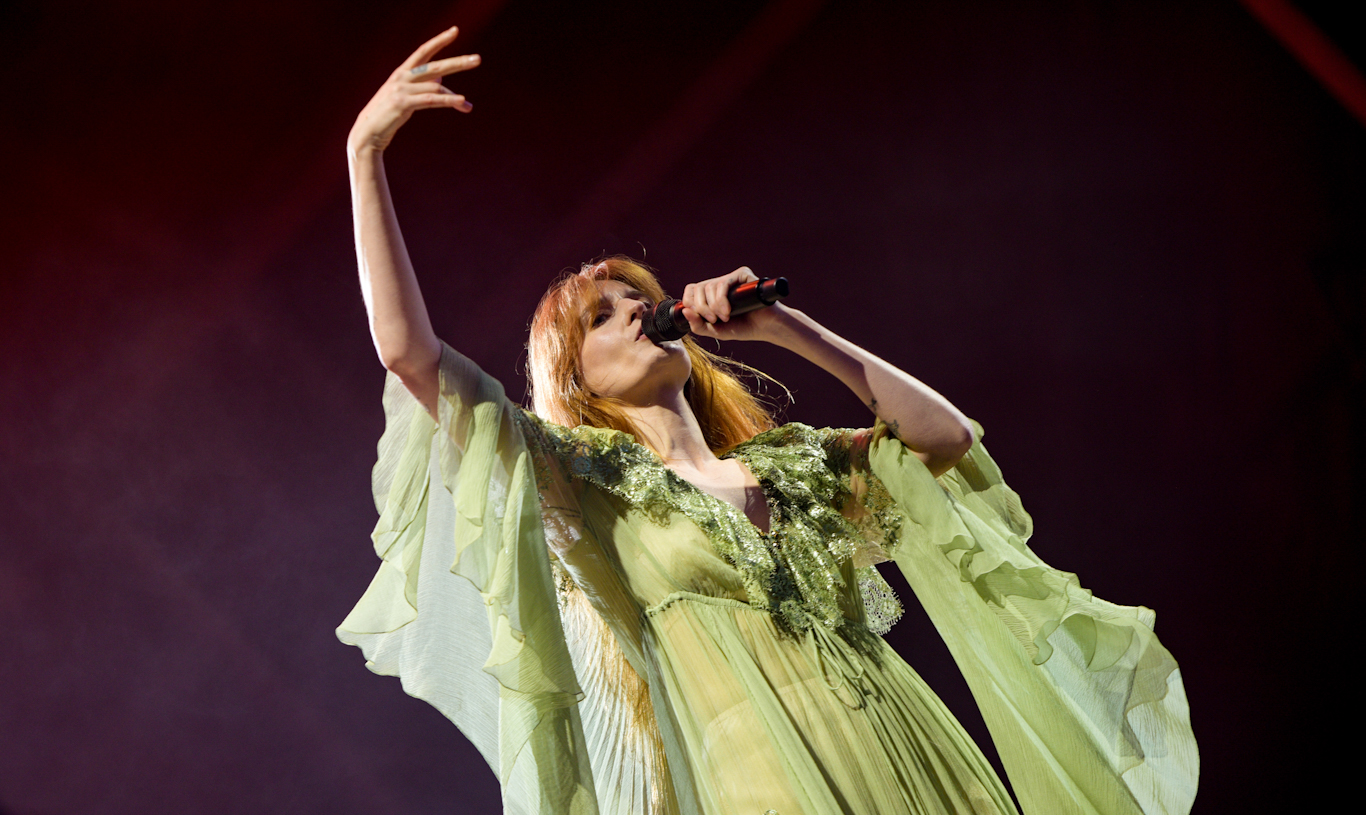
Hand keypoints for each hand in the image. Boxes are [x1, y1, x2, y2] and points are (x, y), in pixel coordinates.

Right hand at [348, 27, 480, 153]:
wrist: (367, 132)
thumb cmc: (387, 116)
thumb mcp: (405, 97)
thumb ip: (422, 86)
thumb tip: (441, 77)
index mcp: (402, 72)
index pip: (423, 51)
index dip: (439, 40)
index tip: (455, 30)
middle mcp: (402, 76)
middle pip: (435, 66)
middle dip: (458, 62)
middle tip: (478, 59)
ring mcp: (401, 89)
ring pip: (436, 86)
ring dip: (455, 98)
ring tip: (468, 106)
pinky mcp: (403, 103)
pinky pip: (431, 100)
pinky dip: (447, 100)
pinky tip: (461, 101)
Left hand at [680, 266, 787, 342]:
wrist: (766, 327)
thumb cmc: (743, 328)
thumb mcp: (715, 331)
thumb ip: (697, 325)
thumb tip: (685, 311)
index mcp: (711, 294)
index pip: (691, 290)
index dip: (690, 303)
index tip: (701, 318)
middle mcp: (720, 284)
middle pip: (697, 288)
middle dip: (701, 308)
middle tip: (714, 320)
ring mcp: (731, 278)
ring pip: (709, 286)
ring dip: (713, 306)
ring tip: (725, 318)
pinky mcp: (742, 274)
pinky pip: (723, 283)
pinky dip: (721, 300)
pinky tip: (728, 311)